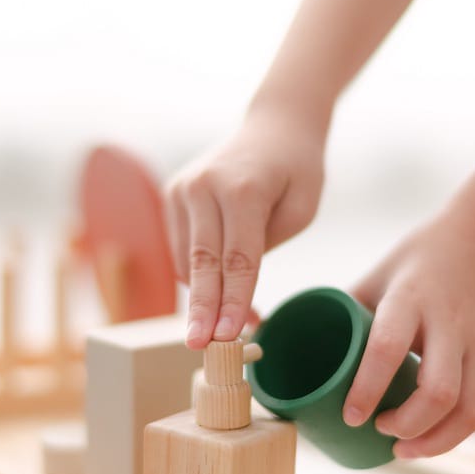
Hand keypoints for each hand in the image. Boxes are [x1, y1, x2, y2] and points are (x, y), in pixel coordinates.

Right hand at [165, 104, 327, 347]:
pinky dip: (198, 276)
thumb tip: (233, 291)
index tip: (228, 336)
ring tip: (224, 331)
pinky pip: (182, 249)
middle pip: (203, 263)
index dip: (233, 302)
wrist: (274, 125)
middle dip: (203, 310)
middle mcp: (204, 186)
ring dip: (204, 298)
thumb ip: (267, 246)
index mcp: (242, 188)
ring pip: (188, 260)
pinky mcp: (172, 193)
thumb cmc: (297, 170)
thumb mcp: (302, 208)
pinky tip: (218, 296)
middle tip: (200, 348)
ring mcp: (182, 188)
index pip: (237, 259)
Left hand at [343, 212, 474, 457]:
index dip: (367, 390)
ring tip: (408, 448)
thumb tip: (308, 350)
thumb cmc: (424, 257)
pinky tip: (445, 431)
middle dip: (407, 428)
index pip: (387, 349)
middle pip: (438, 393)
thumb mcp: (380, 274)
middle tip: (382, 431)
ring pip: (472, 410)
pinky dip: (470, 430)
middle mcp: (453, 321)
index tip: (351, 417)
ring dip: (437, 442)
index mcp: (411, 298)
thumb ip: (350, 314)